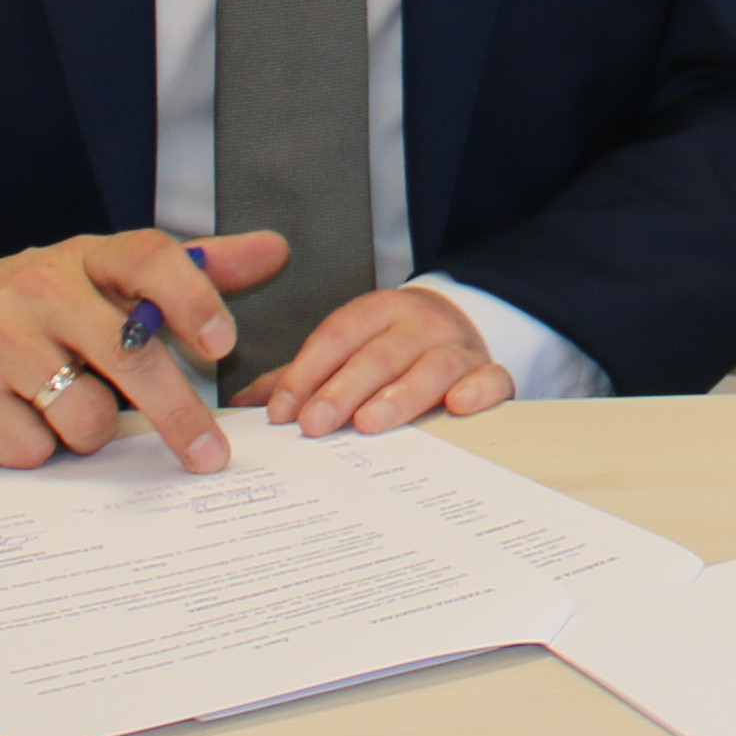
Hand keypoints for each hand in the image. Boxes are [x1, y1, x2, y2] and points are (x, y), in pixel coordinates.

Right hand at [0, 229, 281, 470]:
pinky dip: (38, 449)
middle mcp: (39, 288)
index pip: (148, 257)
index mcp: (82, 258)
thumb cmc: (25, 307)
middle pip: (131, 355)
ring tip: (60, 407)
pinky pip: (34, 449)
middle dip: (179, 414)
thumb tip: (274, 250)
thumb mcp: (98, 275)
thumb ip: (188, 270)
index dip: (192, 298)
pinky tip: (16, 420)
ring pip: (86, 416)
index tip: (224, 345)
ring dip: (86, 431)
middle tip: (209, 456)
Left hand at [257, 283, 518, 434]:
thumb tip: (244, 408)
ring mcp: (457, 346)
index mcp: (378, 311)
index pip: (338, 334)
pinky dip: (478, 391)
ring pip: (431, 366)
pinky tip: (458, 407)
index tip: (281, 411)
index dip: (307, 371)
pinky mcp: (489, 372)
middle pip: (380, 353)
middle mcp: (419, 323)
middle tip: (315, 424)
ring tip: (369, 424)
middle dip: (343, 389)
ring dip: (399, 395)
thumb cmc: (392, 349)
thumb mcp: (348, 352)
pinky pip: (491, 378)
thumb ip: (302, 377)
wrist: (463, 328)